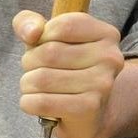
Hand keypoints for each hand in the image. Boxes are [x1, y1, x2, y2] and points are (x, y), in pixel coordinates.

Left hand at [14, 9, 125, 137]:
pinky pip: (42, 102)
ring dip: (28, 84)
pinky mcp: (89, 108)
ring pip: (42, 78)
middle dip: (29, 62)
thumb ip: (28, 23)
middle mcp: (110, 57)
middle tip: (36, 71)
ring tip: (37, 88)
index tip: (43, 47)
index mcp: (106, 34)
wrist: (85, 114)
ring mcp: (102, 84)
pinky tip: (35, 103)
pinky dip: (29, 103)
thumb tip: (32, 32)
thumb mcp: (45, 38)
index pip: (63, 26)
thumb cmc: (63, 69)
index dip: (42, 37)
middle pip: (49, 52)